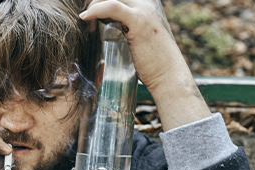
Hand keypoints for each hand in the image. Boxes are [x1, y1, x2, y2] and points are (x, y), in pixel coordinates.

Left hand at [80, 0, 210, 129]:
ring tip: (87, 23)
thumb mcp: (140, 38)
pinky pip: (112, 7)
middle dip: (96, 3)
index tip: (90, 15)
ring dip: (93, 6)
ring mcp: (144, 11)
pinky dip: (95, 9)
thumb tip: (104, 29)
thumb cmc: (152, 63)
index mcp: (147, 4)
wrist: (169, 77)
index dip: (101, 3)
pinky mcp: (139, 21)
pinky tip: (85, 17)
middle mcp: (147, 3)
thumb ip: (126, 28)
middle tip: (88, 21)